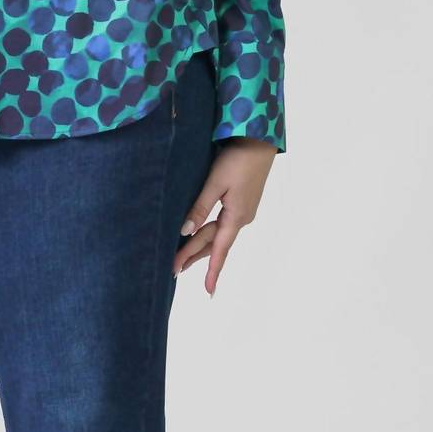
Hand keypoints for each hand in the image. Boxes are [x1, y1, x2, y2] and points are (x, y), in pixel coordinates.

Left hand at [173, 139, 277, 294]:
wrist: (260, 140)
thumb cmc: (239, 159)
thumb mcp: (216, 182)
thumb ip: (200, 207)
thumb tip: (185, 231)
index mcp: (236, 216)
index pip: (220, 250)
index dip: (212, 271)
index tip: (208, 291)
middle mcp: (241, 218)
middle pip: (213, 243)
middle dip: (194, 257)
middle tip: (173, 270)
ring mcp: (243, 210)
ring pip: (216, 234)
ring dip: (200, 247)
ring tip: (183, 261)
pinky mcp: (241, 202)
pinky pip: (222, 224)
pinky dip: (209, 234)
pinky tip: (200, 236)